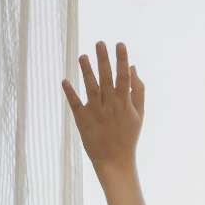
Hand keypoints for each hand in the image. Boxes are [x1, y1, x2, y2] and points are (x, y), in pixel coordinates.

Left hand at [64, 41, 144, 175]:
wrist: (115, 161)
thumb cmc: (128, 136)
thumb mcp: (139, 114)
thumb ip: (138, 91)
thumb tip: (133, 67)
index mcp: (125, 104)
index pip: (124, 78)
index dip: (121, 60)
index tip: (119, 44)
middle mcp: (110, 106)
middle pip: (107, 79)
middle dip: (103, 60)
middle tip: (99, 43)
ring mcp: (96, 113)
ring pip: (91, 89)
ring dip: (86, 72)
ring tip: (82, 56)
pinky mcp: (82, 121)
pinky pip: (75, 104)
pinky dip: (70, 93)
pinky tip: (65, 80)